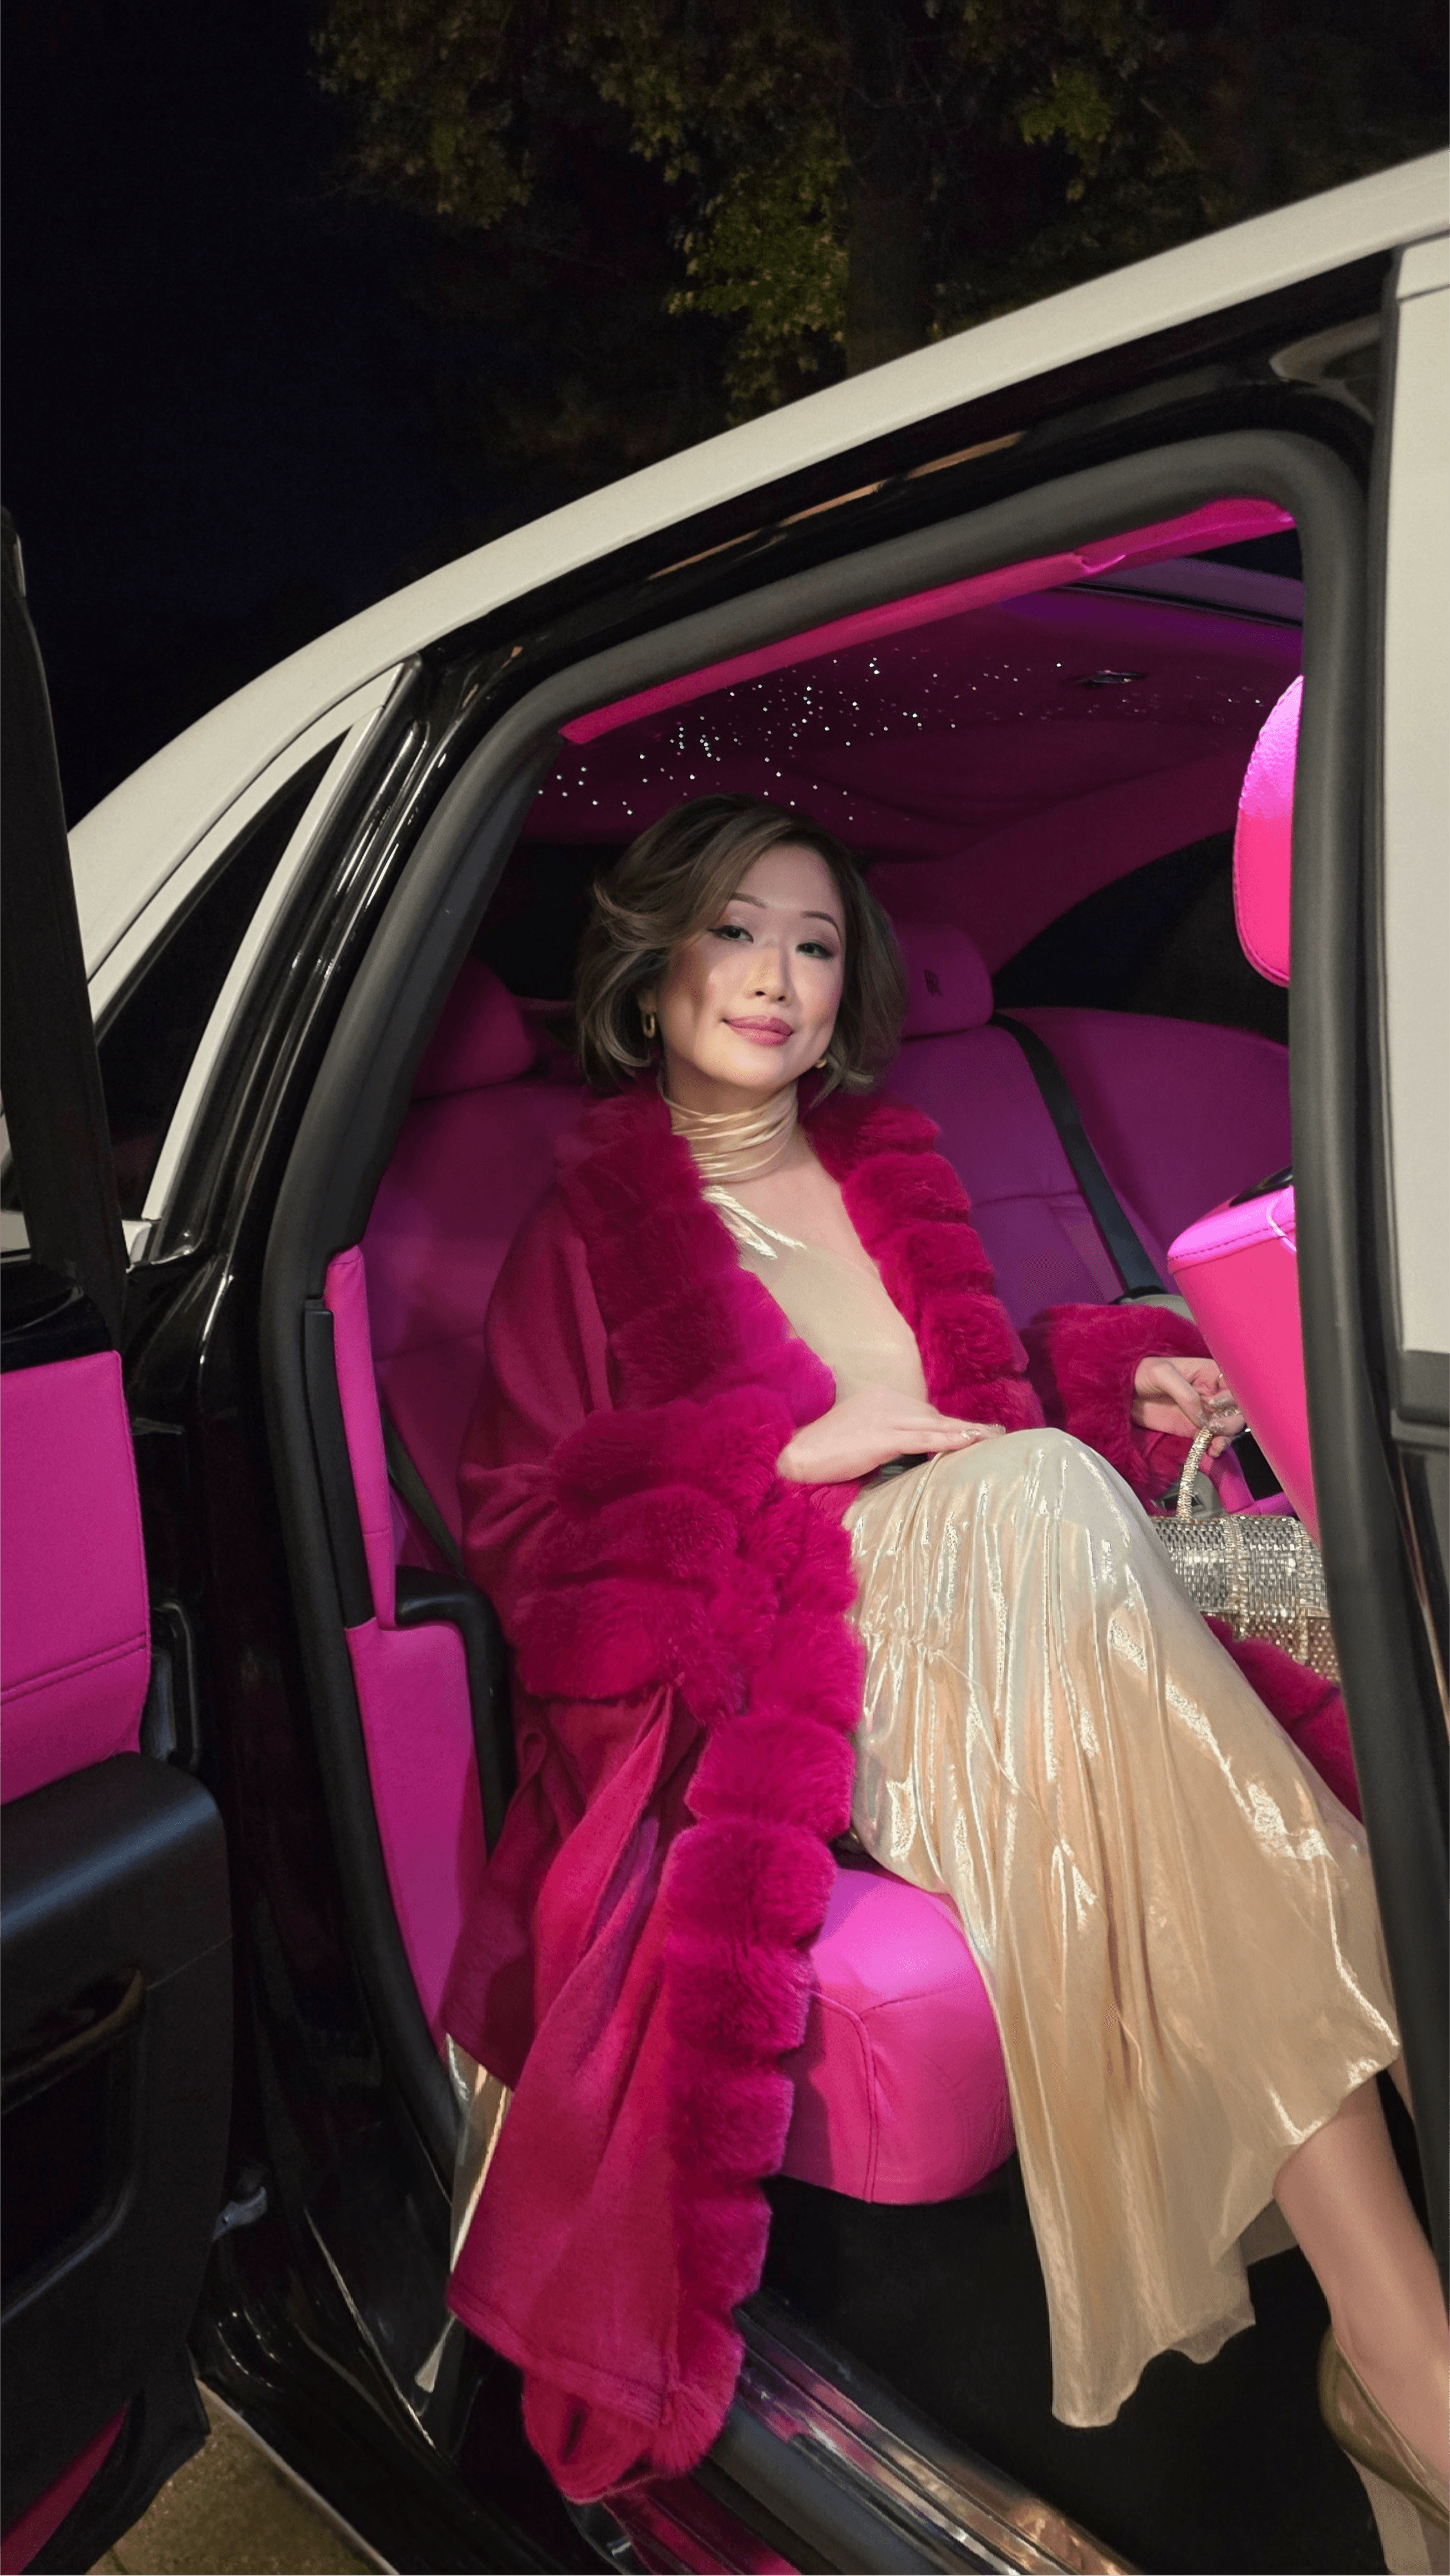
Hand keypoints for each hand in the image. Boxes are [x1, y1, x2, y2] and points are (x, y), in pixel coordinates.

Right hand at [777, 1384, 1004, 1483]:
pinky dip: (950, 1440)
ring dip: (965, 1433)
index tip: (972, 1428)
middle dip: (962, 1426)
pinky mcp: (883, 1437)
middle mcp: (885, 1401)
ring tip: (990, 1438)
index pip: (921, 1411)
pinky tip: (969, 1443)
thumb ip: (884, 1434)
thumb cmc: (824, 1451)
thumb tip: (910, 1449)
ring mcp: (884, 1418)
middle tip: (993, 1432)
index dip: (946, 1423)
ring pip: (933, 1425)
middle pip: (932, 1415)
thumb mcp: (859, 1434)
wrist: (797, 1455)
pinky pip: (924, 1439)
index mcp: (879, 1397)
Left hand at [1131, 1355, 1243, 1455]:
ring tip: (1214, 1445)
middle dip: (1231, 1421)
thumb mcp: (1162, 1374)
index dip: (1230, 1397)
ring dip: (1226, 1437)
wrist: (1123, 1392)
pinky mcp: (1193, 1428)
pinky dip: (1214, 1447)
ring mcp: (1203, 1412)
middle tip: (1213, 1427)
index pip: (1233, 1385)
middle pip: (1235, 1409)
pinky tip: (1210, 1451)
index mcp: (1208, 1373)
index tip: (1214, 1405)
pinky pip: (1210, 1439)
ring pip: (1227, 1426)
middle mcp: (1211, 1393)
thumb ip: (1184, 1392)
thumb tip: (1202, 1414)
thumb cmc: (1142, 1373)